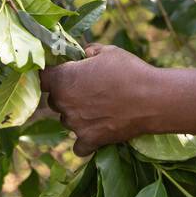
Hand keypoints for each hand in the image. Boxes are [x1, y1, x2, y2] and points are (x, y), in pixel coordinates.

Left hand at [38, 44, 159, 155]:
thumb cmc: (129, 71)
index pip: (42, 78)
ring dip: (78, 115)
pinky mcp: (89, 141)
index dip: (51, 75)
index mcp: (63, 79)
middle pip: (54, 100)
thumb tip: (83, 55)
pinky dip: (86, 139)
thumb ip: (88, 52)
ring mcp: (75, 124)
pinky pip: (79, 144)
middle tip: (88, 90)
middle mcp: (63, 103)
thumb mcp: (107, 52)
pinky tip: (98, 129)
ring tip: (101, 107)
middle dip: (66, 94)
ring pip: (67, 120)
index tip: (61, 73)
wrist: (153, 99)